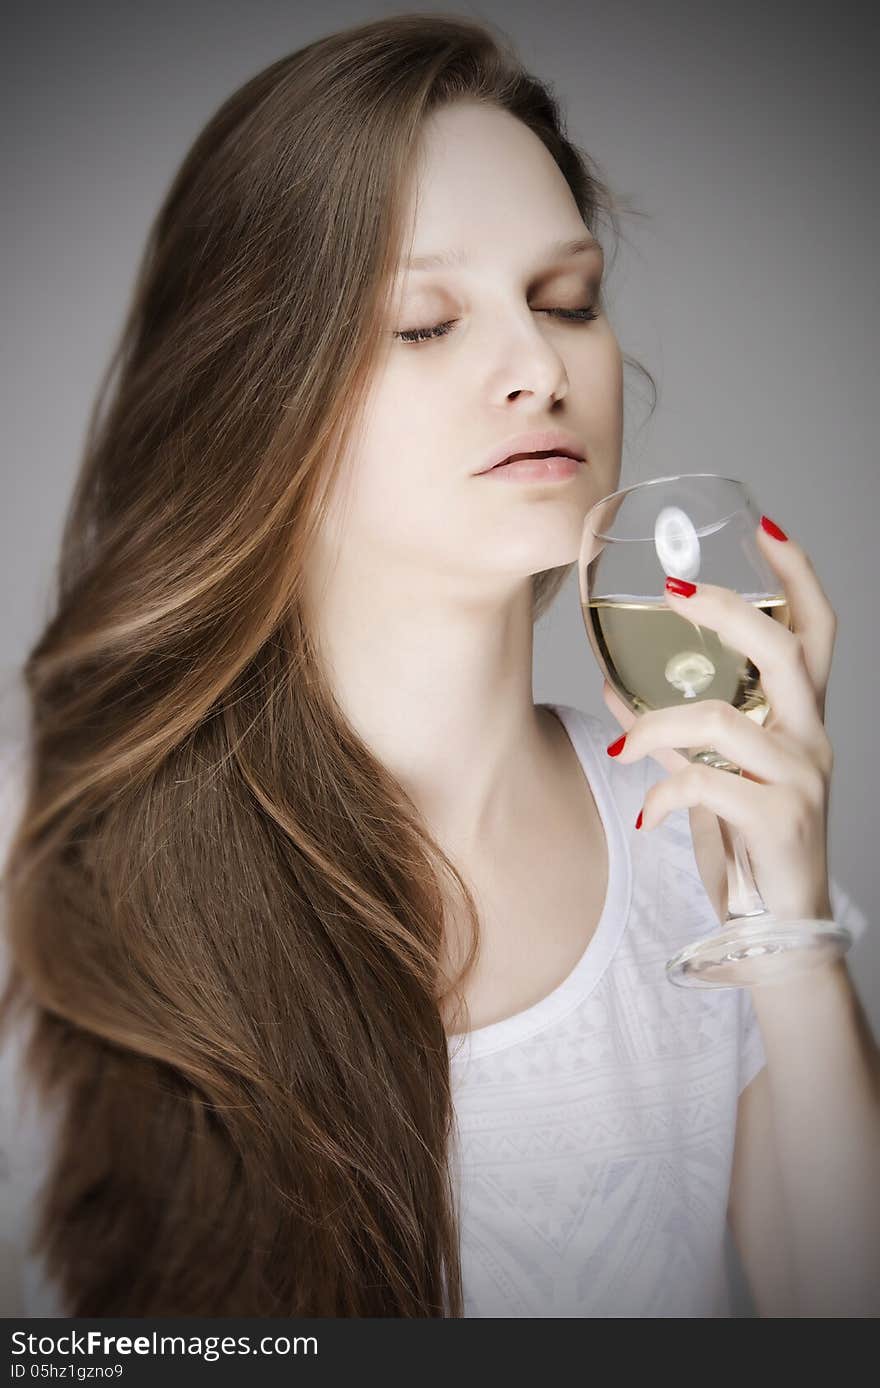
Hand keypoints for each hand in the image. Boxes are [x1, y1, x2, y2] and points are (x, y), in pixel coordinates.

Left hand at [602, 517, 836, 922]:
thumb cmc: (748, 841)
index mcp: (800, 717)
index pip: (816, 629)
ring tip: (624, 744)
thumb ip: (673, 732)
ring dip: (656, 725)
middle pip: (783, 650)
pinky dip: (662, 793)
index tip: (762, 527)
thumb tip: (614, 687)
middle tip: (673, 593)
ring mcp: (800, 778)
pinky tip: (645, 811)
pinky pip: (704, 786)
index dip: (796, 575)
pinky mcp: (778, 820)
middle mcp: (810, 737)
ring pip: (721, 721)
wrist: (776, 928)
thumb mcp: (712, 774)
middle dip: (727, 611)